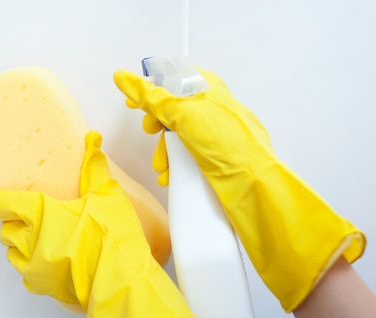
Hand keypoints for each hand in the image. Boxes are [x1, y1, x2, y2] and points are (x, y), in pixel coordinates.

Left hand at [0, 131, 217, 317]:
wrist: (119, 280)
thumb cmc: (111, 237)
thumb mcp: (106, 195)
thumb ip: (94, 168)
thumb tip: (92, 140)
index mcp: (39, 214)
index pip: (1, 203)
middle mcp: (29, 241)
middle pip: (7, 229)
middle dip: (15, 223)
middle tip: (34, 218)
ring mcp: (34, 267)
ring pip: (14, 253)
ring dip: (22, 245)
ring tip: (45, 240)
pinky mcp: (43, 287)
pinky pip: (28, 275)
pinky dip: (34, 267)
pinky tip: (54, 263)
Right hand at [114, 68, 365, 311]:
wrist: (254, 183)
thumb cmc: (225, 142)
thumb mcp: (183, 113)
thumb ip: (150, 96)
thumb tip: (122, 76)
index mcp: (208, 88)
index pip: (173, 79)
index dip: (150, 88)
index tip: (132, 102)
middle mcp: (210, 108)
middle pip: (171, 109)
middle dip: (157, 124)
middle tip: (150, 132)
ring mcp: (212, 133)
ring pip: (177, 136)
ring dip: (164, 150)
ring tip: (161, 166)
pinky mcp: (212, 157)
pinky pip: (186, 156)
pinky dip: (174, 165)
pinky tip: (169, 176)